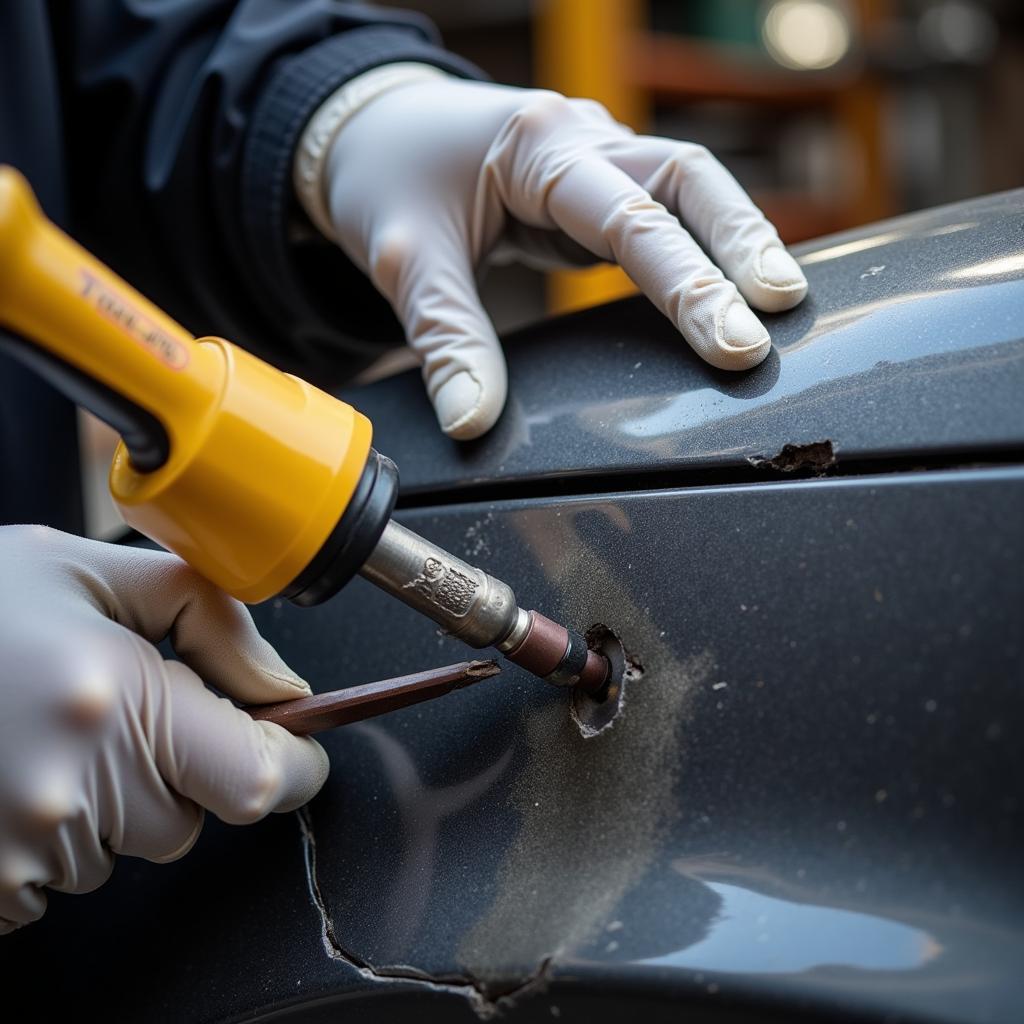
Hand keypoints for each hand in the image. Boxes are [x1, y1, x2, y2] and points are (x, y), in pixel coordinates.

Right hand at [0, 526, 327, 932]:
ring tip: (38, 732)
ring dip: (109, 800)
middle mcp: (72, 790)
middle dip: (178, 767)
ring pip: (126, 846)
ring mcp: (20, 852)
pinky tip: (8, 771)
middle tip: (111, 709)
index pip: (259, 778)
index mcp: (114, 702)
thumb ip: (207, 616)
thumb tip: (282, 684)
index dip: (293, 764)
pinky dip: (53, 834)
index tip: (298, 749)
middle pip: (192, 814)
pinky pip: (58, 878)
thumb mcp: (88, 570)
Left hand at [317, 75, 807, 438]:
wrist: (372, 130)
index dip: (688, 279)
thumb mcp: (403, 258)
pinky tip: (734, 288)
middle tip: (782, 316)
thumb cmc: (386, 180)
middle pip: (687, 177)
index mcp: (535, 145)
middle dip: (740, 244)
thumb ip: (443, 337)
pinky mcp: (596, 188)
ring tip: (784, 305)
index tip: (732, 342)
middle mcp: (579, 138)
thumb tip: (472, 421)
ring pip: (690, 186)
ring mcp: (594, 158)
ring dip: (738, 240)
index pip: (630, 213)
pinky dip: (705, 245)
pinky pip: (666, 209)